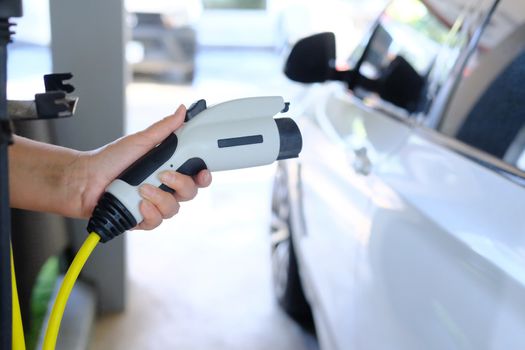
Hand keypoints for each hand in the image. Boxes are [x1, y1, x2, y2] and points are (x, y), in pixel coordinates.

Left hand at [80, 105, 211, 229]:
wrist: (83, 180)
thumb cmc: (108, 160)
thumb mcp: (140, 141)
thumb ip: (164, 129)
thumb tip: (181, 111)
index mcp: (167, 169)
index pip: (194, 176)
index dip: (203, 176)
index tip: (202, 172)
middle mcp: (163, 188)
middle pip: (189, 193)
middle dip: (181, 185)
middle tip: (164, 174)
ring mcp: (153, 205)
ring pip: (173, 209)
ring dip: (160, 198)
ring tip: (141, 189)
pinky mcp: (141, 219)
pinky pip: (156, 221)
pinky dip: (148, 213)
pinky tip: (138, 203)